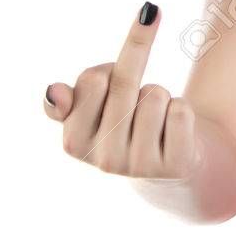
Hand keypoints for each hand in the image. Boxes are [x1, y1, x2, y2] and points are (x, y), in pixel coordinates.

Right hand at [43, 1, 203, 180]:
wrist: (166, 162)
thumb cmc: (123, 123)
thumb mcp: (89, 111)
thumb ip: (64, 101)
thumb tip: (53, 91)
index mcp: (75, 142)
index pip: (92, 78)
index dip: (109, 68)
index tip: (113, 73)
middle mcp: (105, 160)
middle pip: (124, 82)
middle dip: (136, 67)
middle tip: (139, 82)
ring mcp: (141, 166)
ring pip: (155, 95)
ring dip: (160, 96)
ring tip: (156, 119)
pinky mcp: (175, 165)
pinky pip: (180, 110)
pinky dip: (182, 109)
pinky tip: (173, 131)